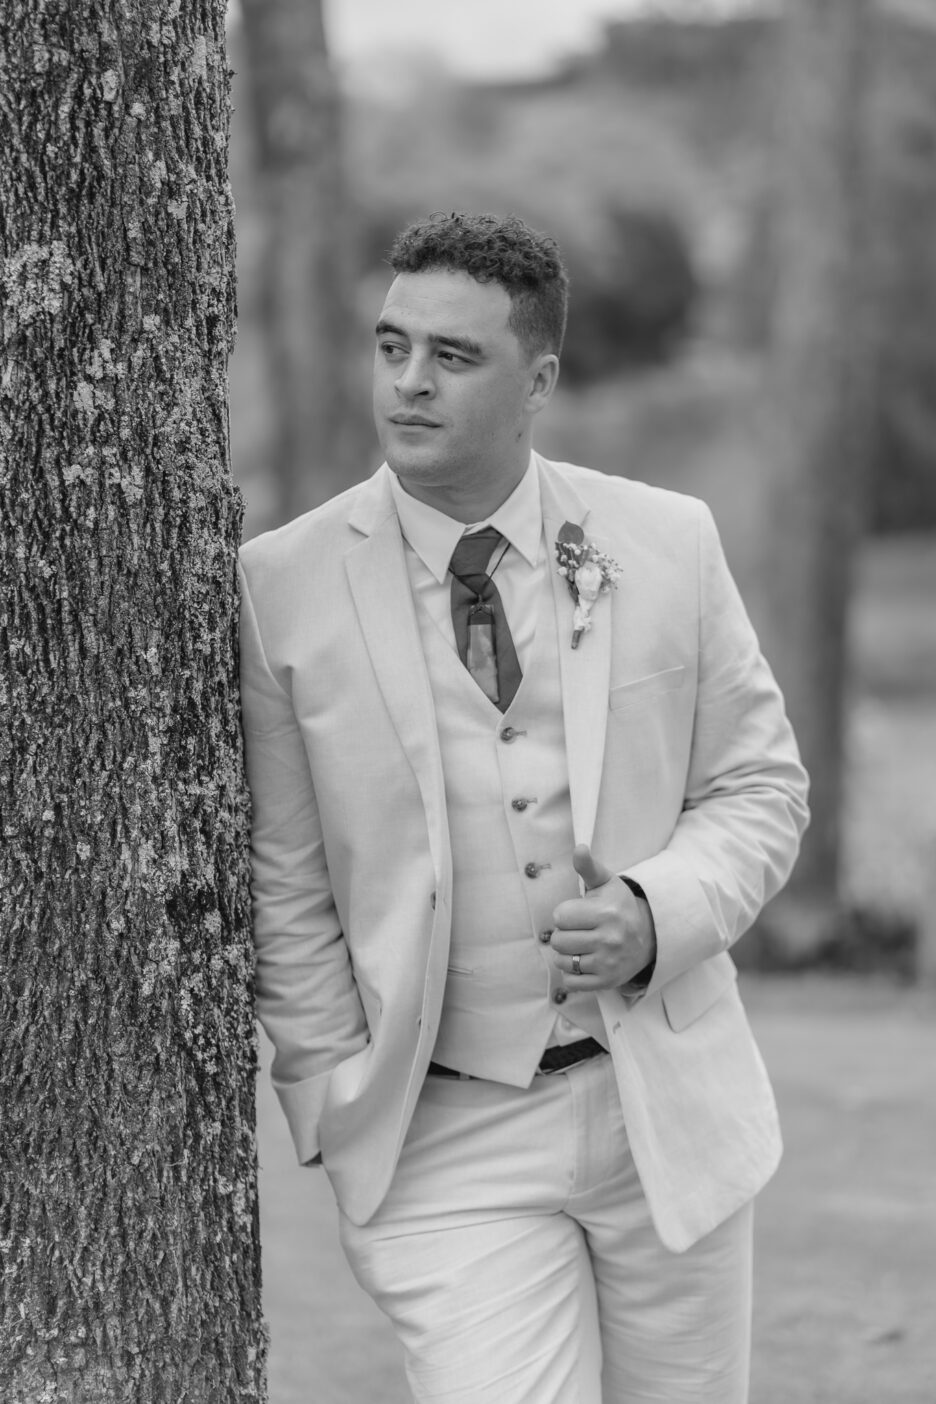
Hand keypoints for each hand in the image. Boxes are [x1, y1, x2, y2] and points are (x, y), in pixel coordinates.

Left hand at [550, 844, 656, 990]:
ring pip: (562, 962)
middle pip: (558, 941)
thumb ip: (588, 867)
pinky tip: (584, 962)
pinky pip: (571, 982)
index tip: (580, 914)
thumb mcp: (606, 883)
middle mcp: (609, 939)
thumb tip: (579, 848)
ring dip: (566, 954)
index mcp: (606, 913)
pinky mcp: (606, 982)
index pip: (560, 917)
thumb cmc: (618, 906)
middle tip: (580, 931)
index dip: (566, 914)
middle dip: (564, 934)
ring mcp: (608, 963)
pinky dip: (572, 974)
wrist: (647, 937)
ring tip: (581, 946)